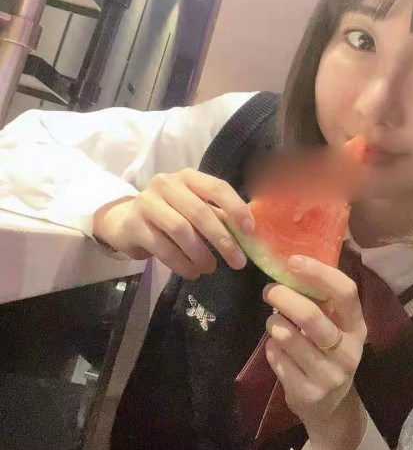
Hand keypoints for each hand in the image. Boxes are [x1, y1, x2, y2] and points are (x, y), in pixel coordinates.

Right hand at [92, 169, 254, 278]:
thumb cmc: (170, 214)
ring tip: (210, 268)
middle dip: (222, 240)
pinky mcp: (134, 224)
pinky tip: (192, 272)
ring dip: (200, 254)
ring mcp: (147, 202)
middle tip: (238, 262)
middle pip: (200, 212)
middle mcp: (166, 183)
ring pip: (181, 230)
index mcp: (188, 177)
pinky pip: (163, 248)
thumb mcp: (194, 209)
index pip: (217, 187)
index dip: (236, 208)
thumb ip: (219, 216)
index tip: (250, 231)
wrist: (125, 221)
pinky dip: (181, 263)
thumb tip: (250, 233)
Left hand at [263, 255, 367, 429]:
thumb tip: (291, 264)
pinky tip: (277, 349)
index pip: (346, 293)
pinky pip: (277, 359)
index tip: (293, 261)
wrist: (330, 407)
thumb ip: (320, 301)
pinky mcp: (309, 393)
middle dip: (284, 298)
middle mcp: (349, 351)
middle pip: (312, 317)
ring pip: (288, 338)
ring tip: (274, 323)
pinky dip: (271, 348)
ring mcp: (330, 375)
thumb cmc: (327, 352)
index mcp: (357, 326)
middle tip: (269, 290)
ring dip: (274, 324)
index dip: (319, 273)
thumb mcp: (334, 327)